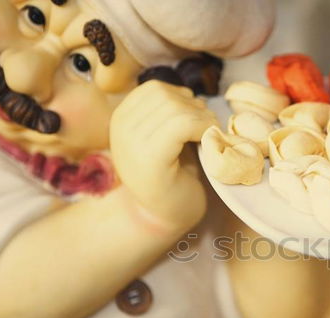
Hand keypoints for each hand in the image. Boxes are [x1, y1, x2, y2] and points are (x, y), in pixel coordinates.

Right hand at [110, 80, 218, 228]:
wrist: (165, 216)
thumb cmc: (172, 177)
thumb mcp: (165, 137)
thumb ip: (168, 113)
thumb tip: (188, 92)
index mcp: (121, 119)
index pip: (153, 88)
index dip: (181, 96)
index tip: (196, 116)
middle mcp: (121, 129)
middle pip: (164, 95)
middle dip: (193, 107)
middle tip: (207, 127)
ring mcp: (132, 143)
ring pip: (175, 108)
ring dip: (201, 118)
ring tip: (208, 135)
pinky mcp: (151, 158)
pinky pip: (182, 124)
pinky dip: (202, 127)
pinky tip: (207, 142)